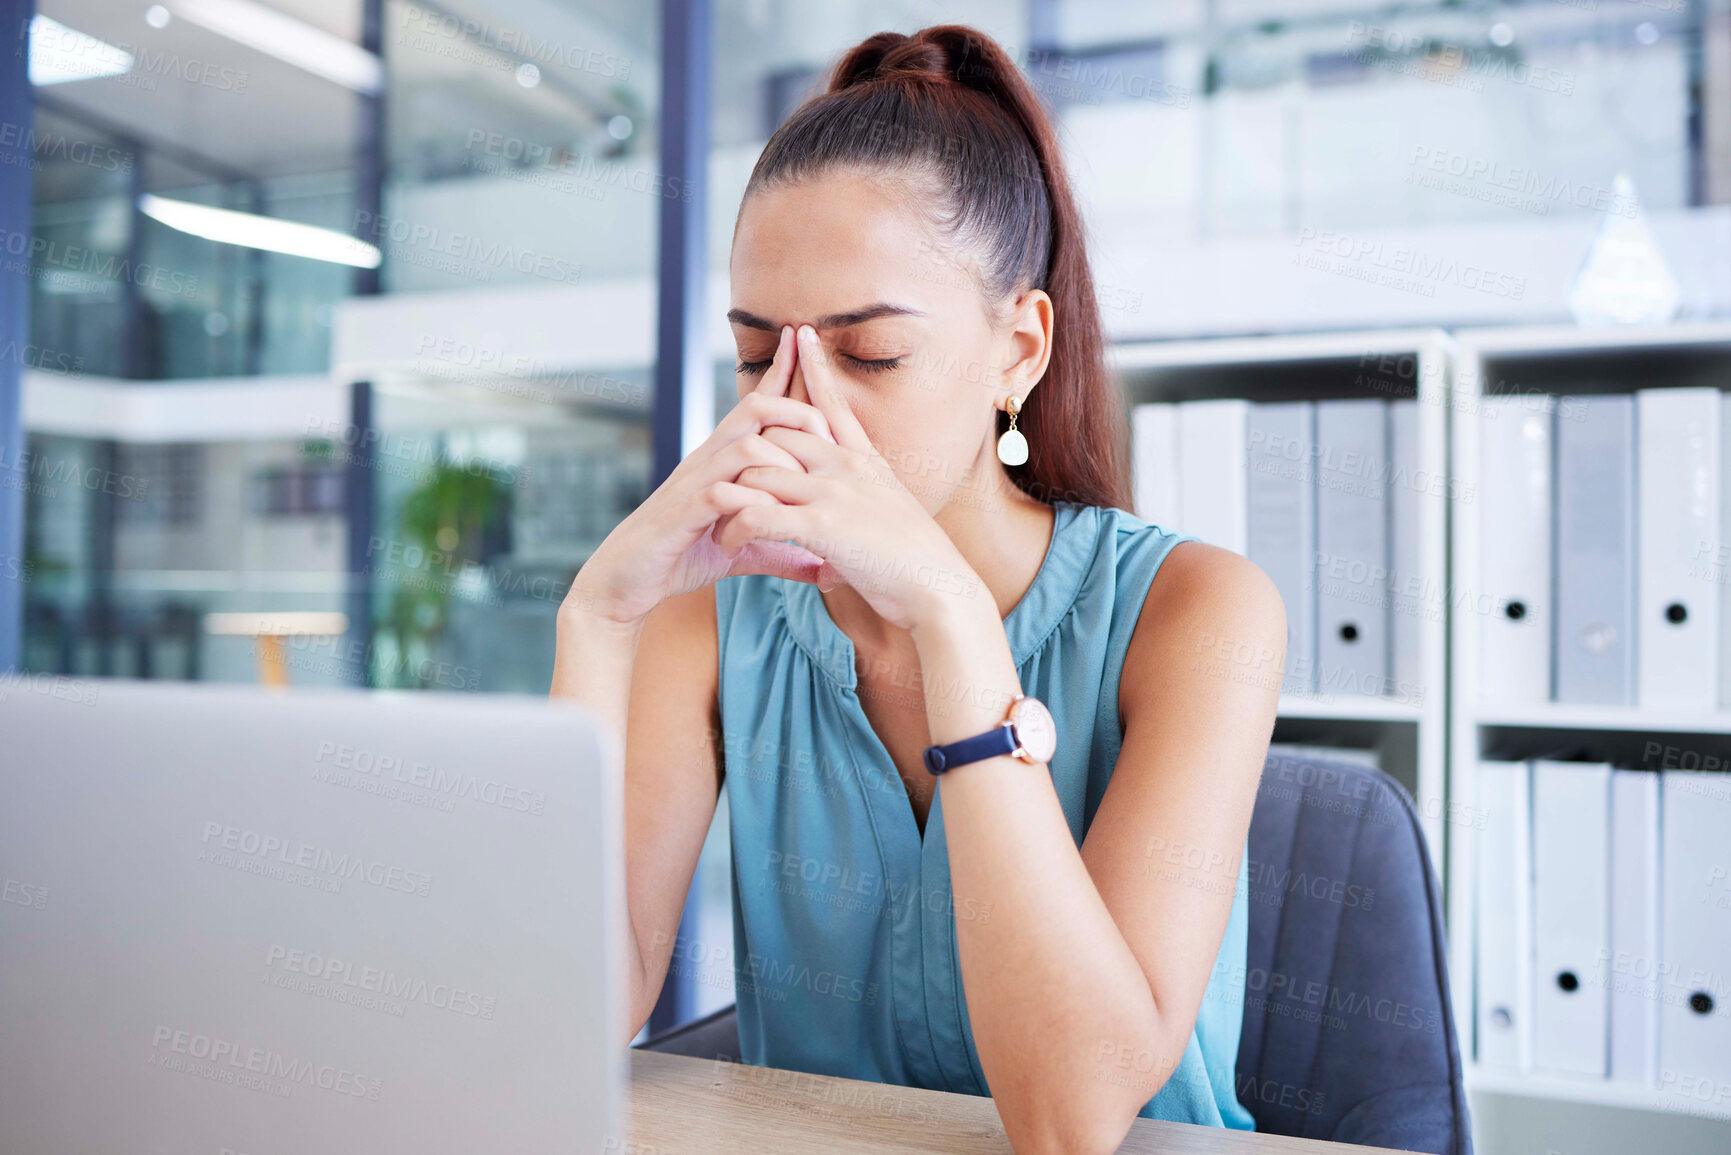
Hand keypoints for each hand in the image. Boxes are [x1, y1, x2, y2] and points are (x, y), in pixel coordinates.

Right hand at [565, 325, 845, 625]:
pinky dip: (752, 503)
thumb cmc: (681, 557)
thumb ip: (781, 549)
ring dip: (782, 463)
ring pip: (744, 448)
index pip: (755, 406)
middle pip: (755, 411)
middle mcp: (707, 463)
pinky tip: (773, 519)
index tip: (800, 339)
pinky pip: (722, 495)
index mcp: (721, 461)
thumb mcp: (743, 551)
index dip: (778, 372)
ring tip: (806, 488)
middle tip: (828, 438)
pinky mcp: (681, 516)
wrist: (623, 583)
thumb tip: (823, 563)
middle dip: (797, 414)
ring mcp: (693, 486)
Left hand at [711, 325, 989, 633]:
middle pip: (778, 431)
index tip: (801, 334)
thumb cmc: (920, 561)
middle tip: (721, 477)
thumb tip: (856, 501)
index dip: (817, 368)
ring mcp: (832, 493)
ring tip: (716, 522)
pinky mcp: (821, 527)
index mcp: (864, 462)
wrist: (940, 588)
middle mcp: (846, 467)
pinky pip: (758, 514)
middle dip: (745, 450)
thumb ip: (869, 496)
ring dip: (730, 498)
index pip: (834, 405)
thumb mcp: (896, 512)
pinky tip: (729, 544)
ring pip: (758, 472)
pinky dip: (736, 528)